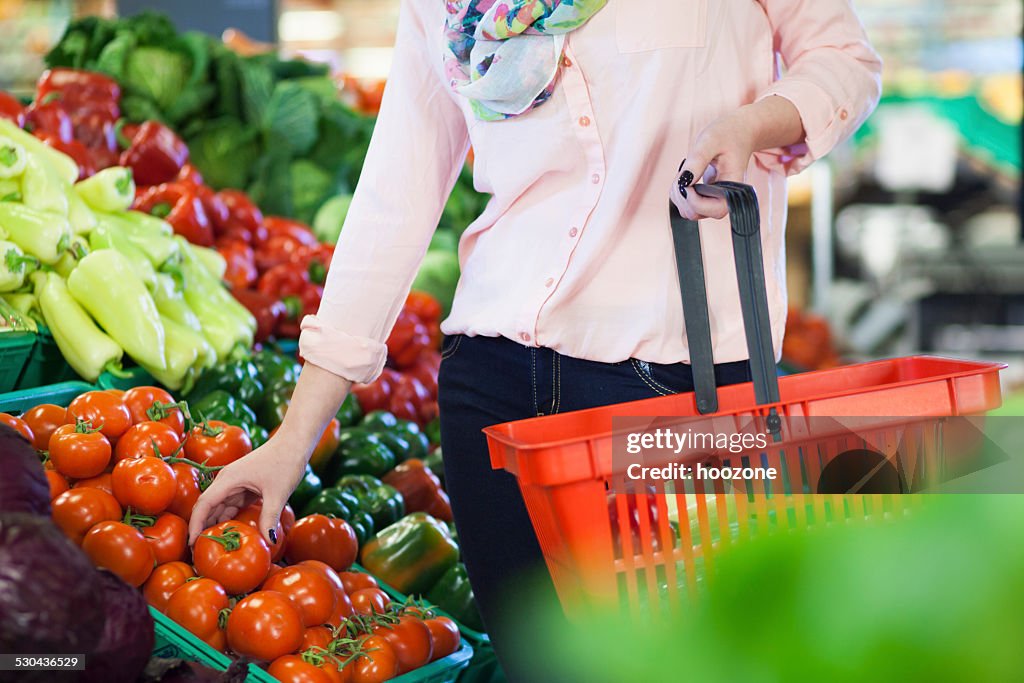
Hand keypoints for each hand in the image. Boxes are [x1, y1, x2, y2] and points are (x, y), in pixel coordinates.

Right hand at [186, 435, 305, 545]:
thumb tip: (268, 541)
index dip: (195, 524)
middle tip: (200, 551)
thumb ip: (269, 517)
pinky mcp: (245, 485)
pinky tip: (230, 532)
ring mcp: (236, 482)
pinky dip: (228, 517)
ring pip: (219, 506)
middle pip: (208, 506)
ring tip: (213, 545)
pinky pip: (231, 504)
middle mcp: (227, 480)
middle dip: (202, 527)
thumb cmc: (285, 461)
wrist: (294, 442)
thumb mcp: (278, 493)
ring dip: (215, 523)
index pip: (204, 504)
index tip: (191, 543)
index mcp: (228, 479)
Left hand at [671, 109, 756, 220]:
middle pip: (695, 213)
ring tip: (686, 170)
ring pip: (688, 211)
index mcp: (733, 189)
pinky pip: (687, 204)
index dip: (691, 198)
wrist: (739, 132)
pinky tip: (686, 175)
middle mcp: (725, 200)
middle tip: (683, 170)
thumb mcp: (710, 141)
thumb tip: (683, 183)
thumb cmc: (728, 134)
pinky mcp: (707, 198)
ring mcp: (715, 201)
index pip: (710, 210)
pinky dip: (680, 192)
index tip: (685, 177)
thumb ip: (697, 161)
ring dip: (679, 193)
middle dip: (682, 194)